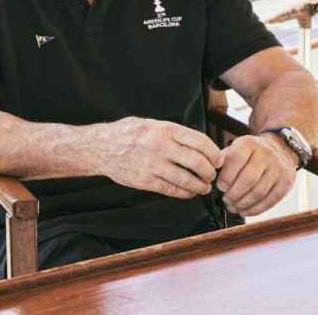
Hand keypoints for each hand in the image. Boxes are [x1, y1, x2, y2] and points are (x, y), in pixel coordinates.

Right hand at [100, 117, 223, 198]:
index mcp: (164, 129)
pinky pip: (172, 190)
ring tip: (204, 186)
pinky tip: (189, 192)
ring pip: (187, 179)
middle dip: (210, 171)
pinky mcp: (145, 180)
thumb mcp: (150, 123)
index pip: (200, 142)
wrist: (99, 147)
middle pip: (198, 162)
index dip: (214, 153)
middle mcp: (159, 146)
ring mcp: (152, 165)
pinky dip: (185, 193)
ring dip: (201, 185)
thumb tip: (200, 144)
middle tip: (212, 174)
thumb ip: (173, 132)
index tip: (218, 159)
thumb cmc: (126, 134)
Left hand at [217, 134, 296, 216]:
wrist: (279, 149)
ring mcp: (278, 169)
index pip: (236, 160)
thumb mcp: (234, 149)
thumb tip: (209, 179)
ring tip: (233, 207)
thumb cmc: (250, 153)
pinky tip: (245, 210)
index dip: (226, 177)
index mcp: (248, 144)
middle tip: (225, 200)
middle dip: (234, 194)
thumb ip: (222, 162)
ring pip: (259, 192)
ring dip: (243, 204)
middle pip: (248, 179)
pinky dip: (256, 209)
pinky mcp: (286, 183)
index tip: (219, 187)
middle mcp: (266, 154)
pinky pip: (271, 200)